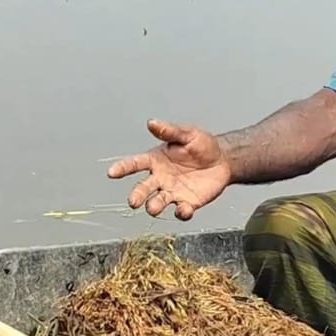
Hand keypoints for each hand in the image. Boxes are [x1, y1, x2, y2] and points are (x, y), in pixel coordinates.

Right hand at [106, 119, 231, 219]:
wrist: (224, 161)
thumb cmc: (202, 145)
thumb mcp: (187, 134)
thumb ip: (169, 131)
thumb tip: (151, 122)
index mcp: (156, 160)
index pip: (135, 164)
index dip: (122, 168)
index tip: (111, 173)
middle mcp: (160, 179)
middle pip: (143, 189)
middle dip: (137, 195)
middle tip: (133, 202)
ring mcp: (172, 193)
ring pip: (157, 203)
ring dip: (154, 207)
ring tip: (153, 207)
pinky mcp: (187, 203)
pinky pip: (181, 211)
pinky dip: (181, 213)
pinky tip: (184, 209)